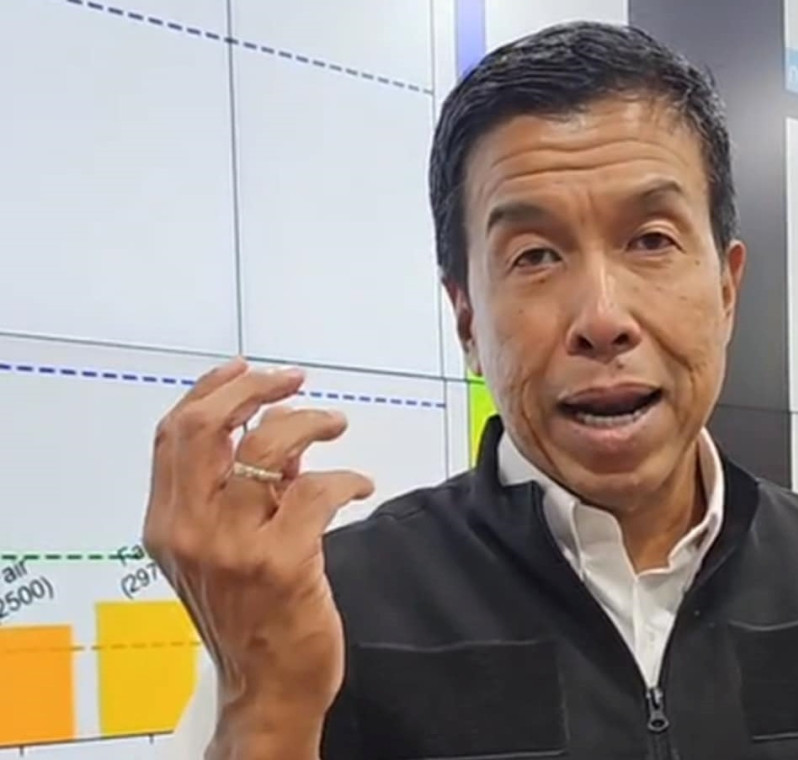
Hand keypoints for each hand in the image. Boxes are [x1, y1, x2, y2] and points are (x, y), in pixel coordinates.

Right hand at [142, 357, 374, 747]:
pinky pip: (317, 489)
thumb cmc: (249, 617)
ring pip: (265, 448)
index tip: (246, 370)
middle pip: (204, 428)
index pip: (174, 434)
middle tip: (293, 381)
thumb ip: (241, 494)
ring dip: (308, 423)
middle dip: (252, 390)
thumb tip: (275, 440)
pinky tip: (360, 484)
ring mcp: (232, 546)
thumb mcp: (223, 551)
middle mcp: (188, 530)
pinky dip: (346, 477)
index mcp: (166, 523)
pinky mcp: (281, 562)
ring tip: (335, 425)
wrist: (266, 688)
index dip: (210, 390)